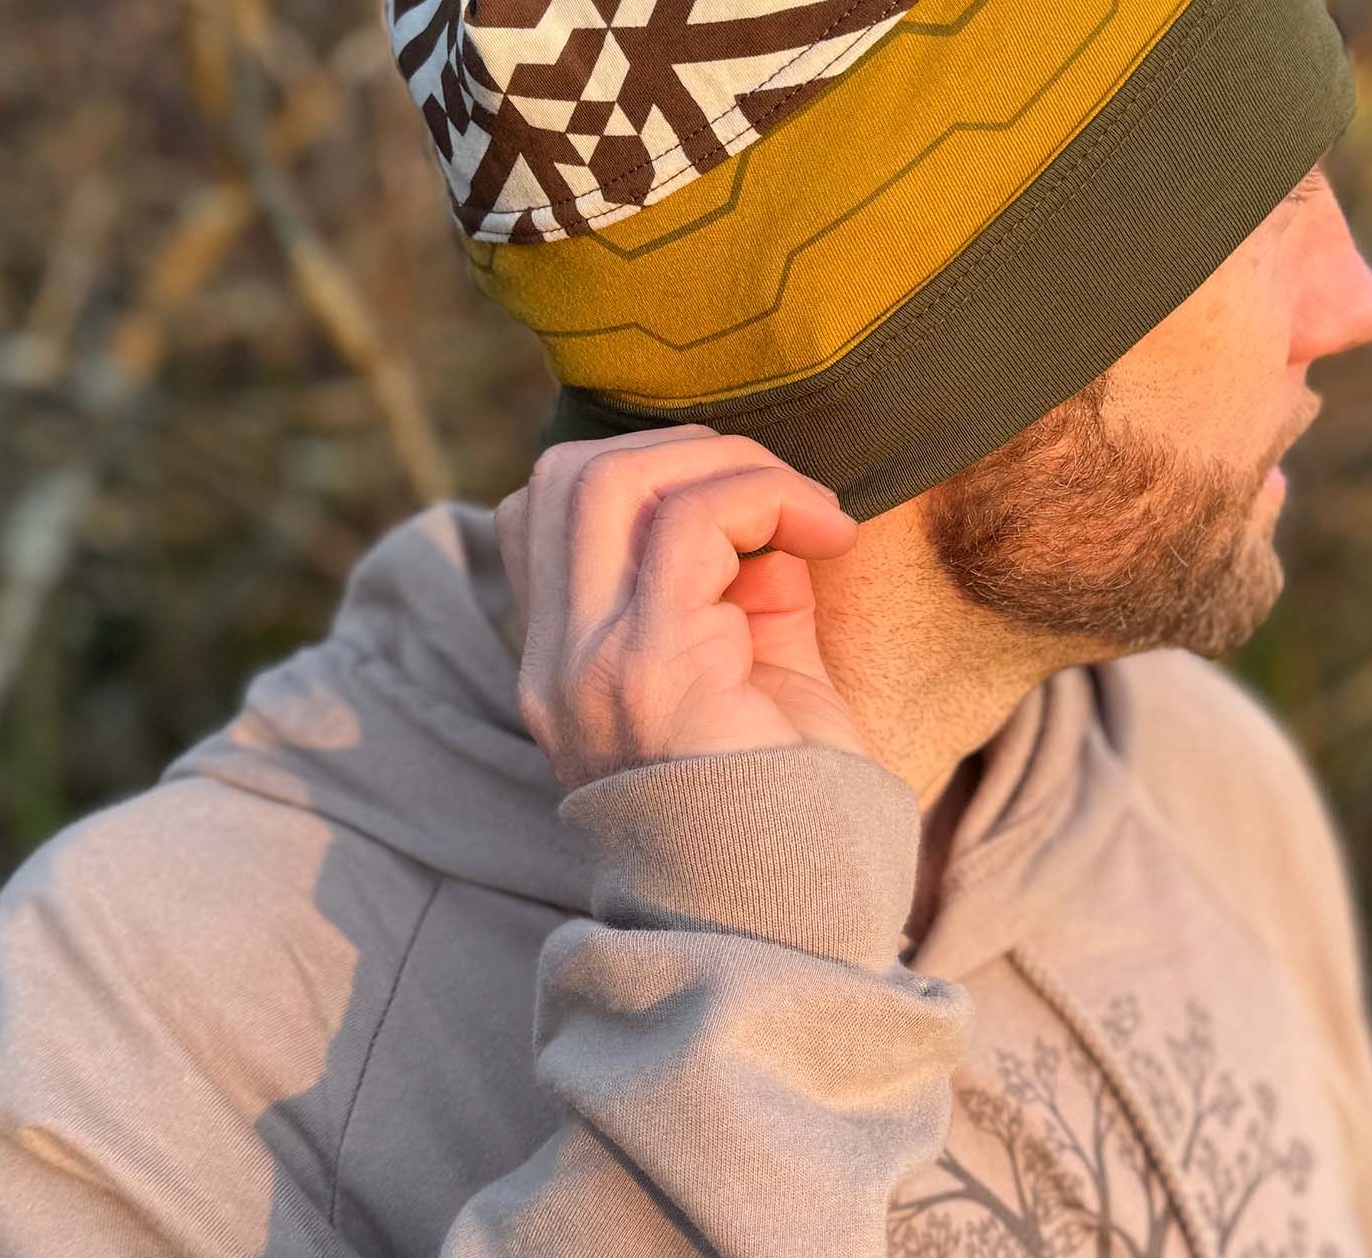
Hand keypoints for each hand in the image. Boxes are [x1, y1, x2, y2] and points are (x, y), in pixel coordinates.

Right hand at [493, 425, 867, 794]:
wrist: (804, 921)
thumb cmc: (795, 803)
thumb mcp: (759, 668)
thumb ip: (745, 584)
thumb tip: (771, 507)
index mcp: (566, 665)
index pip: (542, 510)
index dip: (645, 474)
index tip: (747, 512)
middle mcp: (556, 664)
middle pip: (567, 474)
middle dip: (688, 450)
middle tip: (780, 495)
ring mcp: (590, 667)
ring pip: (613, 478)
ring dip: (729, 466)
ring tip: (807, 512)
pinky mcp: (650, 669)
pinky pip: (690, 522)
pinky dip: (766, 497)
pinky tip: (828, 531)